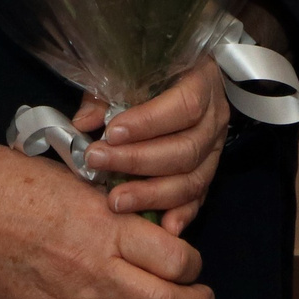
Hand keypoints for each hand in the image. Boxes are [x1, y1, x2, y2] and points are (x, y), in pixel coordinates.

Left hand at [69, 57, 229, 234]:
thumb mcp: (134, 71)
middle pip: (184, 150)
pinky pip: (199, 199)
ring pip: (192, 180)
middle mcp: (214, 121)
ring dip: (152, 194)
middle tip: (98, 163)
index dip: (147, 123)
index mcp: (202, 85)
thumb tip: (83, 124)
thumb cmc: (160, 72)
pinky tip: (162, 227)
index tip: (111, 133)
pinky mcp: (210, 174)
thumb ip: (107, 95)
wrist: (198, 77)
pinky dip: (181, 215)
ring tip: (116, 201)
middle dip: (137, 161)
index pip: (183, 107)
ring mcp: (215, 151)